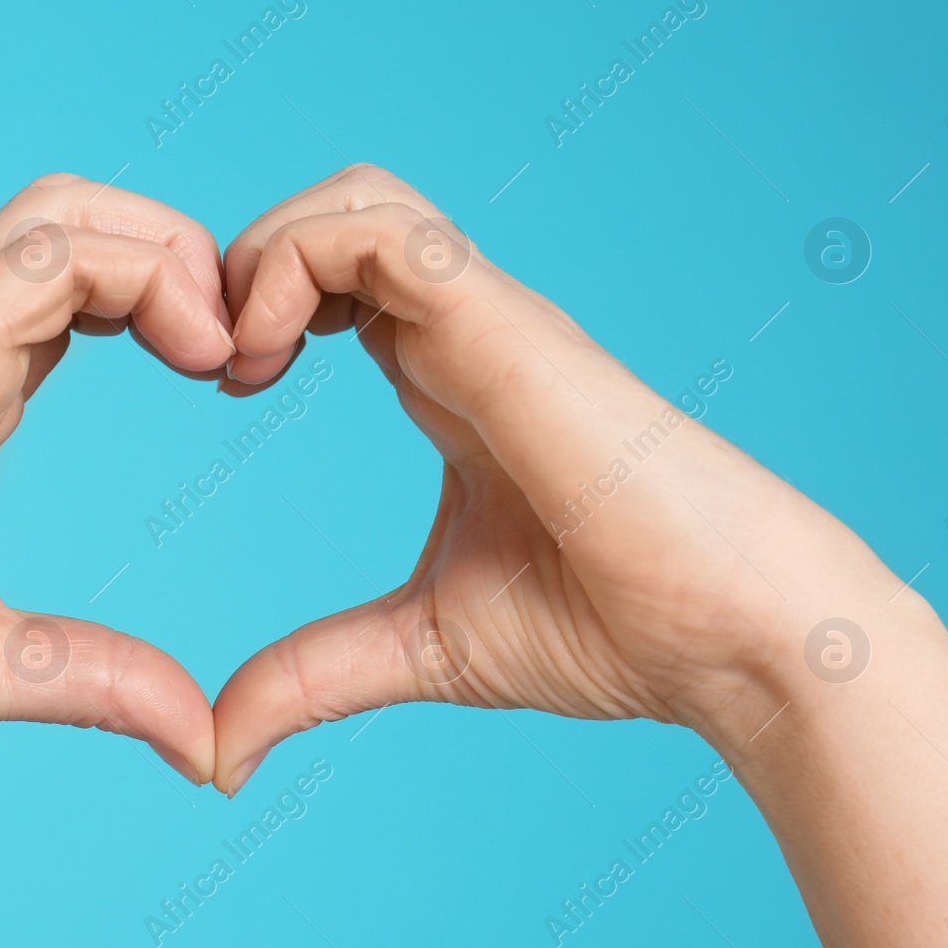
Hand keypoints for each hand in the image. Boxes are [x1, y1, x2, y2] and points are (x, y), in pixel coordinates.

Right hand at [0, 173, 233, 779]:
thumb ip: (99, 680)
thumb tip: (199, 742)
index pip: (87, 290)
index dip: (175, 308)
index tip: (234, 379)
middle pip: (86, 219)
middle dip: (186, 258)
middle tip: (244, 354)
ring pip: (72, 209)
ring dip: (172, 253)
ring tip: (223, 349)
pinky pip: (52, 250)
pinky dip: (143, 271)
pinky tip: (194, 353)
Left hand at [211, 164, 905, 789]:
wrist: (731, 638)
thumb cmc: (611, 628)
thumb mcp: (420, 645)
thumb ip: (314, 676)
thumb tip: (222, 751)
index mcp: (446, 375)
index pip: (338, 275)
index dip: (257, 304)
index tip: (227, 388)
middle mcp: (464, 330)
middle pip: (339, 208)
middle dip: (246, 259)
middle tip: (216, 366)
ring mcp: (487, 319)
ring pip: (355, 196)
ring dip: (264, 255)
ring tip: (239, 361)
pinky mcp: (504, 327)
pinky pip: (382, 234)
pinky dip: (294, 266)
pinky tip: (269, 361)